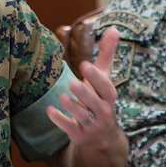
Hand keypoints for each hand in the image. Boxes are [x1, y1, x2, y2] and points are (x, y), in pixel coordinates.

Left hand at [46, 27, 121, 147]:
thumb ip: (107, 54)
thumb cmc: (101, 99)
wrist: (103, 138)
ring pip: (83, 117)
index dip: (96, 78)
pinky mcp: (79, 135)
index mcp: (109, 97)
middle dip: (85, 93)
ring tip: (63, 96)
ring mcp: (92, 125)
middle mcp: (103, 112)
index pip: (106, 88)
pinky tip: (50, 111)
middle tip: (72, 82)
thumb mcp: (105, 79)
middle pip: (96, 103)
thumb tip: (115, 28)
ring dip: (73, 107)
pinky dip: (60, 120)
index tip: (85, 65)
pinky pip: (70, 129)